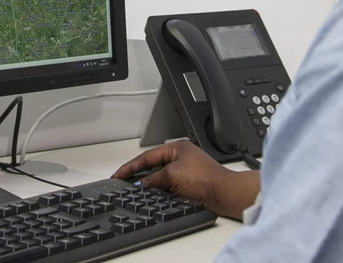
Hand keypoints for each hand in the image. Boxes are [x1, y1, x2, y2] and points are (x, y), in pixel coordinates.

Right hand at [111, 140, 259, 219]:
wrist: (224, 193)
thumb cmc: (205, 179)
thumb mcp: (172, 176)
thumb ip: (154, 178)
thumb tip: (142, 184)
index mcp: (176, 147)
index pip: (147, 156)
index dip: (131, 166)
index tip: (119, 175)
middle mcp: (181, 156)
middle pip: (153, 165)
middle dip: (139, 173)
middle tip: (123, 182)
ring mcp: (185, 169)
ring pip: (160, 176)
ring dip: (149, 183)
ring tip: (136, 190)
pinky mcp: (189, 182)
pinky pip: (168, 184)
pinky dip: (159, 189)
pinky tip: (153, 195)